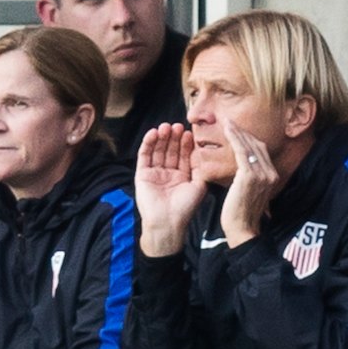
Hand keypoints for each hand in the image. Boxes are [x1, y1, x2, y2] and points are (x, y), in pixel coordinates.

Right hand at [136, 123, 206, 255]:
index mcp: (182, 176)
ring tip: (166, 127)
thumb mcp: (199, 185)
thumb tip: (206, 151)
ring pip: (158, 150)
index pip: (183, 155)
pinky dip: (148, 144)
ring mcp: (154, 173)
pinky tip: (153, 133)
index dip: (185, 143)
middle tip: (177, 125)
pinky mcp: (142, 174)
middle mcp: (168, 173)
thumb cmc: (186, 208)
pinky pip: (144, 156)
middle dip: (173, 138)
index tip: (189, 132)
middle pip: (170, 150)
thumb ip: (202, 168)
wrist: (168, 223)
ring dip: (161, 138)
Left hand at [221, 119, 278, 247]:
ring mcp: (262, 174)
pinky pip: (242, 151)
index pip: (261, 151)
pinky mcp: (250, 176)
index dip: (249, 139)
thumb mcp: (250, 192)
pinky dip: (235, 139)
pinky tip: (227, 130)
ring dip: (237, 132)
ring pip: (249, 146)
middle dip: (243, 132)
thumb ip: (250, 178)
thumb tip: (243, 168)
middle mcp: (270, 173)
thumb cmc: (241, 213)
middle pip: (257, 145)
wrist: (242, 229)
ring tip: (226, 122)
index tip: (237, 130)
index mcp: (272, 176)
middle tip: (229, 121)